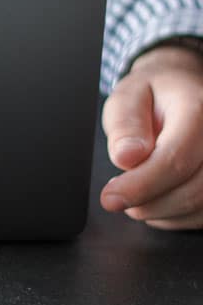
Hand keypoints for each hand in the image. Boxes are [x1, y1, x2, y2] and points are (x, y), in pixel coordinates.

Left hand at [101, 44, 202, 230]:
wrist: (183, 87)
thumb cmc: (155, 92)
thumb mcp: (129, 95)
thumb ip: (126, 124)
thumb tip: (127, 158)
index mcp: (199, 110)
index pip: (175, 160)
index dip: (140, 186)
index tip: (110, 198)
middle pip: (193, 191)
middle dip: (149, 203)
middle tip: (117, 197)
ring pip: (201, 207)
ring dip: (161, 212)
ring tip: (136, 193)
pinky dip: (176, 216)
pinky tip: (157, 198)